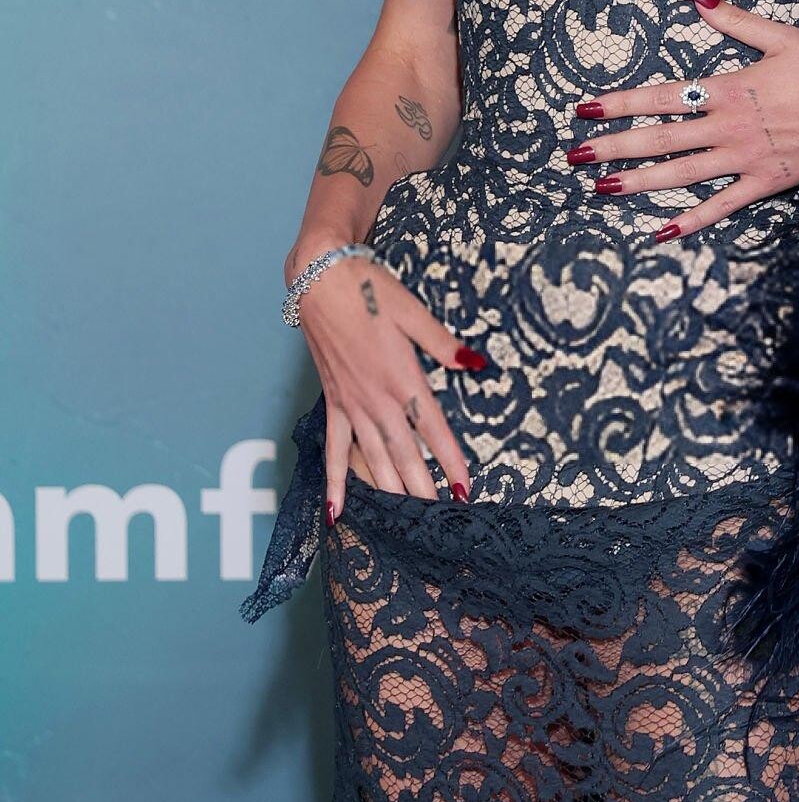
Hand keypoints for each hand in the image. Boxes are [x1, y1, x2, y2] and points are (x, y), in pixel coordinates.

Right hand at [296, 255, 483, 519]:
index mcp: (401, 375)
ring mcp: (351, 403)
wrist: (320, 279)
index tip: (465, 489)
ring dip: (390, 491)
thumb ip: (443, 345)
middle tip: (440, 520)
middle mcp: (375, 397)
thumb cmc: (369, 290)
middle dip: (423, 488)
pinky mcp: (332, 401)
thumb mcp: (413, 312)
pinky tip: (337, 511)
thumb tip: (477, 364)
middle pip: (404, 453)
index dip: (451, 460)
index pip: (433, 428)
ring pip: (373, 458)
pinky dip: (336, 481)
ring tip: (405, 521)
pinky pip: (334, 449)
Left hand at [567, 0, 798, 240]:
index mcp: (728, 90)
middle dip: (614, 147)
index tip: (586, 109)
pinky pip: (721, 206)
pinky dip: (691, 221)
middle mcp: (729, 128)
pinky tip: (662, 232)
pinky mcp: (765, 184)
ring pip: (681, 175)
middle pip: (660, 140)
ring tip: (602, 189)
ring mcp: (745, 160)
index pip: (662, 97)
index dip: (621, 103)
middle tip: (575, 155)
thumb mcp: (779, 36)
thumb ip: (731, 18)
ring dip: (640, 182)